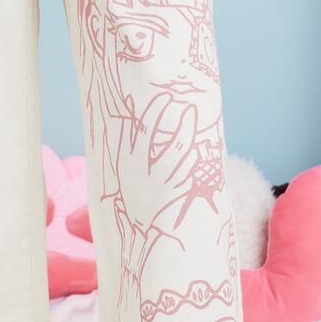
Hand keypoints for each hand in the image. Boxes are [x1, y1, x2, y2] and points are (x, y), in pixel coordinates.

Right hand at [116, 92, 197, 233]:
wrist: (139, 225)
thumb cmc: (131, 186)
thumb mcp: (123, 164)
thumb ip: (126, 138)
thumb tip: (127, 108)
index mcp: (129, 163)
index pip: (142, 131)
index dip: (154, 111)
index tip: (165, 96)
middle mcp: (146, 173)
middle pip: (166, 142)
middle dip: (179, 121)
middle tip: (187, 104)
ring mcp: (164, 184)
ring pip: (181, 154)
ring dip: (188, 132)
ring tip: (191, 114)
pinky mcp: (178, 192)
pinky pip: (190, 170)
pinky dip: (194, 157)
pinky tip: (197, 145)